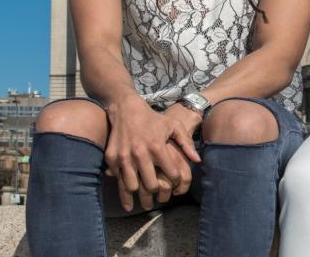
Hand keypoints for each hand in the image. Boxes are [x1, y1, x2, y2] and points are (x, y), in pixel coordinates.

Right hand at [103, 95, 199, 211]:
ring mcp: (124, 157)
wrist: (126, 109)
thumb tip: (197, 161)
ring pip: (131, 187)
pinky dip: (123, 184)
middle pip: (151, 186)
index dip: (177, 181)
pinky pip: (118, 179)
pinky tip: (128, 188)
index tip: (176, 184)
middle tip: (159, 197)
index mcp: (158, 147)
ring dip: (138, 194)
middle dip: (157, 193)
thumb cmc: (153, 118)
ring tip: (144, 200)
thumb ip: (186, 143)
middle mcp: (140, 154)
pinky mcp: (112, 158)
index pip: (172, 174)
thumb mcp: (173, 125)